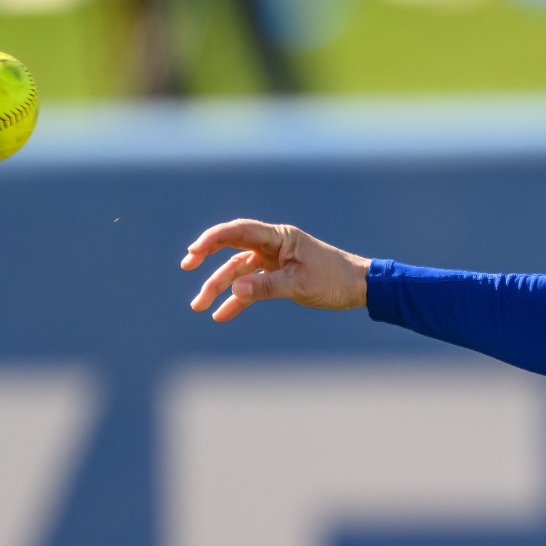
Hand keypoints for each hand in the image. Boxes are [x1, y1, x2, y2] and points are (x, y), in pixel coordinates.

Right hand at [180, 219, 370, 320]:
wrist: (359, 287)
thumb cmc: (334, 280)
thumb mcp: (300, 285)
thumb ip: (266, 287)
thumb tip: (234, 290)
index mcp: (279, 237)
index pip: (238, 231)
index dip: (213, 238)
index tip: (193, 251)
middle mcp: (273, 245)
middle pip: (231, 248)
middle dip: (207, 258)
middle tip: (186, 267)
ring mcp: (273, 260)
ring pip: (238, 271)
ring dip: (219, 287)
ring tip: (198, 306)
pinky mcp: (278, 276)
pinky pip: (251, 287)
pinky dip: (238, 300)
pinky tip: (221, 314)